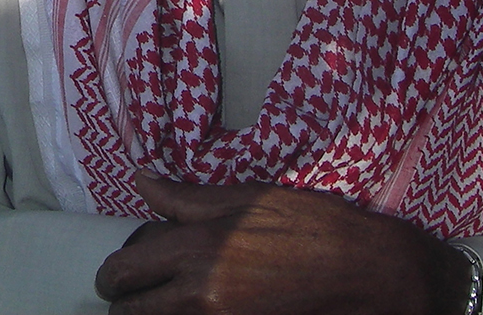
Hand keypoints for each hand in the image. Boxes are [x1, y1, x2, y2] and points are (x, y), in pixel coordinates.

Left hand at [93, 172, 472, 314]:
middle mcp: (201, 295)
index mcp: (197, 250)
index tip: (121, 272)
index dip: (113, 275)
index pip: (123, 272)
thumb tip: (141, 181)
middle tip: (139, 292)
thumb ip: (184, 198)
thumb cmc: (311, 225)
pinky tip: (199, 308)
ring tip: (169, 300)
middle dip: (126, 304)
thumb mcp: (246, 198)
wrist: (369, 271)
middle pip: (130, 314)